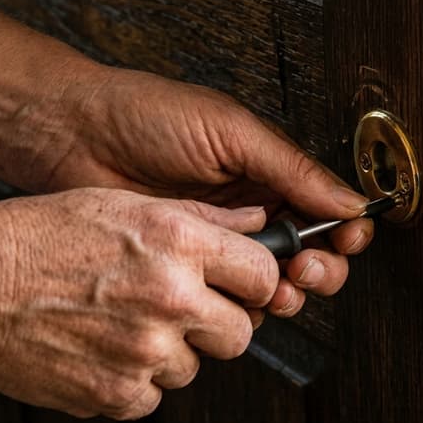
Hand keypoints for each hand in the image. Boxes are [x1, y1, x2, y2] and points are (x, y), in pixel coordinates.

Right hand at [0, 188, 277, 418]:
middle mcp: (169, 297)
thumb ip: (199, 216)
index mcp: (176, 242)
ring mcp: (144, 350)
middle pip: (242, 332)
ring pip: (196, 367)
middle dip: (219, 324)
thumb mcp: (121, 203)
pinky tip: (103, 349)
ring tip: (124, 323)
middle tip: (183, 311)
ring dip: (171, 353)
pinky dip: (134, 381)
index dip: (255, 282)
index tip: (242, 285)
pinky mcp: (117, 392)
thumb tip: (256, 219)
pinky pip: (154, 396)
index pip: (263, 273)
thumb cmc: (35, 238)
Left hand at [43, 67, 370, 308]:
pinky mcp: (186, 271)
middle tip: (303, 270)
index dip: (345, 231)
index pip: (328, 211)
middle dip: (321, 269)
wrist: (71, 136)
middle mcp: (253, 212)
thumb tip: (352, 201)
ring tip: (273, 289)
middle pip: (313, 255)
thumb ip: (293, 170)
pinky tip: (234, 298)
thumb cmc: (146, 116)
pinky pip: (227, 298)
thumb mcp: (231, 132)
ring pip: (274, 283)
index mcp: (271, 173)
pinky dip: (241, 306)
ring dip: (285, 292)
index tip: (346, 240)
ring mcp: (219, 244)